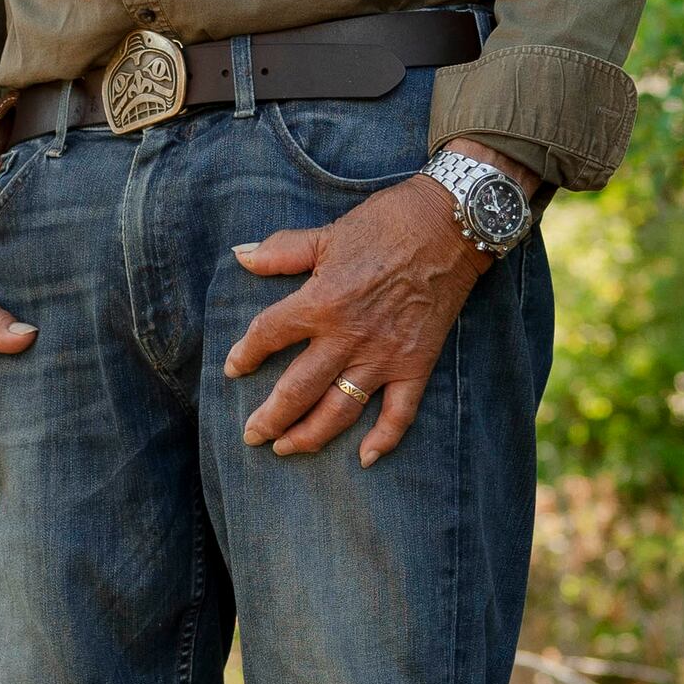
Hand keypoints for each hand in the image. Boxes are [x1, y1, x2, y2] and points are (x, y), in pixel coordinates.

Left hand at [223, 175, 488, 464]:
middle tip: (251, 436)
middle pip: (297, 390)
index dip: (246, 355)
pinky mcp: (416, 365)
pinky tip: (366, 459)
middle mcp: (347, 338)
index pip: (269, 336)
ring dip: (310, 436)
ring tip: (286, 450)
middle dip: (270, 418)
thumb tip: (240, 256)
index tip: (233, 369)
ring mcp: (383, 357)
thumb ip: (281, 251)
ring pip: (339, 411)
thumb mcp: (327, 234)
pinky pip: (399, 413)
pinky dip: (384, 439)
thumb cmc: (386, 224)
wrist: (450, 226)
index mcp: (320, 302)